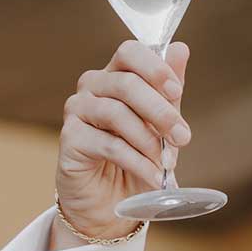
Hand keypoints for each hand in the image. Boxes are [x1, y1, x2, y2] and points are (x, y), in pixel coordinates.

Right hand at [55, 40, 191, 241]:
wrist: (111, 201)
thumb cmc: (136, 157)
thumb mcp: (160, 125)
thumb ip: (168, 91)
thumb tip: (180, 48)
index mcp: (115, 75)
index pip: (130, 52)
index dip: (154, 68)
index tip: (177, 91)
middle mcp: (92, 86)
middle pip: (126, 84)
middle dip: (160, 111)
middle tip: (182, 137)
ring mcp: (77, 110)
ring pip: (116, 113)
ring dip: (148, 140)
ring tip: (165, 163)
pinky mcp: (70, 138)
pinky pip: (108, 145)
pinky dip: (136, 161)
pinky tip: (153, 175)